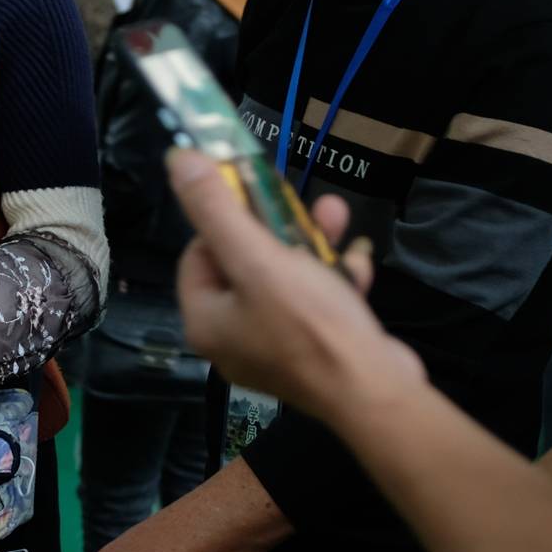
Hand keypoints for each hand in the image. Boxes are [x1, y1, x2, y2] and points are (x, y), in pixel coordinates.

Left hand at [169, 150, 416, 420]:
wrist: (374, 392)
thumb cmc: (310, 325)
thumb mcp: (258, 258)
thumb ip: (217, 209)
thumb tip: (177, 159)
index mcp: (206, 320)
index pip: (199, 253)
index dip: (225, 219)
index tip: (255, 195)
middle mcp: (232, 337)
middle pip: (244, 263)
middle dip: (278, 226)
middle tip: (302, 200)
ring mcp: (274, 348)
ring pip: (285, 279)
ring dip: (311, 243)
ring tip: (336, 215)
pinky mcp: (314, 352)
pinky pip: (315, 303)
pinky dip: (334, 278)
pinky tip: (358, 259)